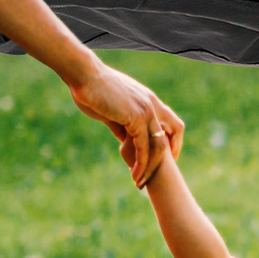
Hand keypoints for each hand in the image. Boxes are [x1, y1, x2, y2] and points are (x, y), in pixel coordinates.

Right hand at [67, 58, 182, 186]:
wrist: (84, 75)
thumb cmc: (92, 89)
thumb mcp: (111, 110)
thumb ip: (122, 125)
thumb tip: (124, 141)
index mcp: (148, 99)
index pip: (171, 122)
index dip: (171, 140)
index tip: (163, 157)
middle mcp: (152, 104)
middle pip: (174, 132)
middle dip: (169, 156)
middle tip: (158, 174)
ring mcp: (146, 110)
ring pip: (159, 145)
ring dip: (151, 167)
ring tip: (140, 182)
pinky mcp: (136, 118)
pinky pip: (143, 147)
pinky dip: (141, 164)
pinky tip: (134, 175)